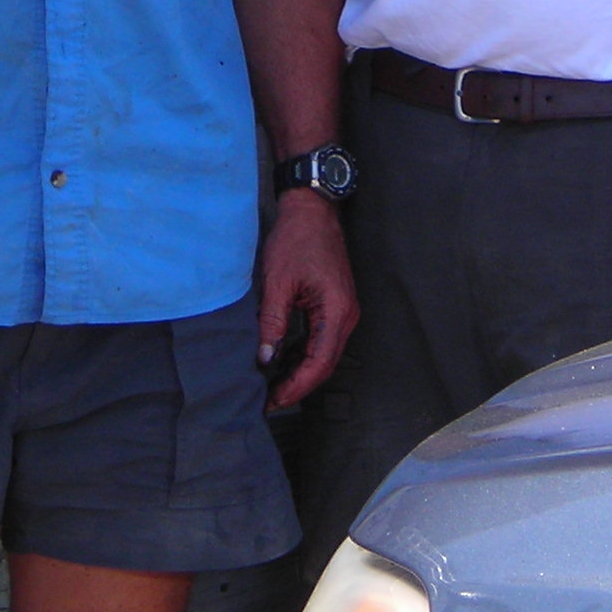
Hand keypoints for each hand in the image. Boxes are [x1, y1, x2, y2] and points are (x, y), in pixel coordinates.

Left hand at [256, 188, 356, 410]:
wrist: (311, 210)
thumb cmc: (296, 240)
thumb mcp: (277, 282)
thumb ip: (272, 322)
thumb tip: (265, 358)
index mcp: (336, 311)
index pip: (319, 363)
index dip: (296, 386)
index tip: (273, 400)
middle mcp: (346, 315)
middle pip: (325, 364)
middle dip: (298, 385)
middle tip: (270, 401)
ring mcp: (343, 310)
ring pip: (324, 354)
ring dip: (301, 372)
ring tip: (273, 386)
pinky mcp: (335, 305)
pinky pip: (322, 339)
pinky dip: (305, 354)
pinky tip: (283, 361)